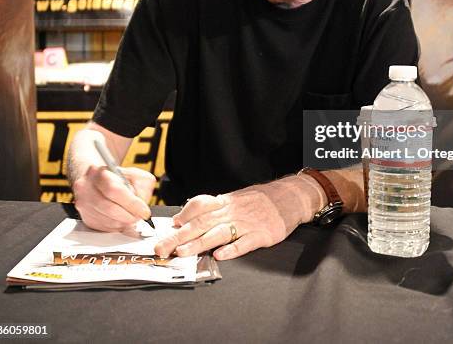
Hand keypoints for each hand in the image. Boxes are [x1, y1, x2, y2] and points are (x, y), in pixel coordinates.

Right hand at [73, 165, 155, 231]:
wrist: (97, 180)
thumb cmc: (118, 177)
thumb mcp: (135, 174)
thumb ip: (142, 187)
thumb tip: (142, 206)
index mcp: (99, 173)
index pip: (114, 190)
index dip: (132, 203)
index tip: (144, 211)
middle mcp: (86, 187)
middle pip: (110, 208)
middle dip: (129, 215)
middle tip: (139, 216)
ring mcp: (83, 204)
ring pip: (107, 221)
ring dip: (124, 222)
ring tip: (130, 215)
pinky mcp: (85, 217)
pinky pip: (103, 228)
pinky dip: (116, 226)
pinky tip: (121, 218)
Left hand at [154, 176, 322, 260]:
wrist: (290, 196)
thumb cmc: (261, 200)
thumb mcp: (237, 198)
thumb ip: (216, 209)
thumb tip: (189, 217)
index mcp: (226, 202)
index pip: (200, 206)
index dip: (184, 215)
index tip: (169, 226)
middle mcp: (232, 212)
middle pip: (202, 223)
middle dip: (179, 236)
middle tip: (162, 247)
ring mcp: (247, 223)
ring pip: (218, 233)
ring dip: (199, 243)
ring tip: (183, 252)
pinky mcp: (262, 234)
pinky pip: (245, 242)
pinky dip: (232, 248)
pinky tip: (221, 255)